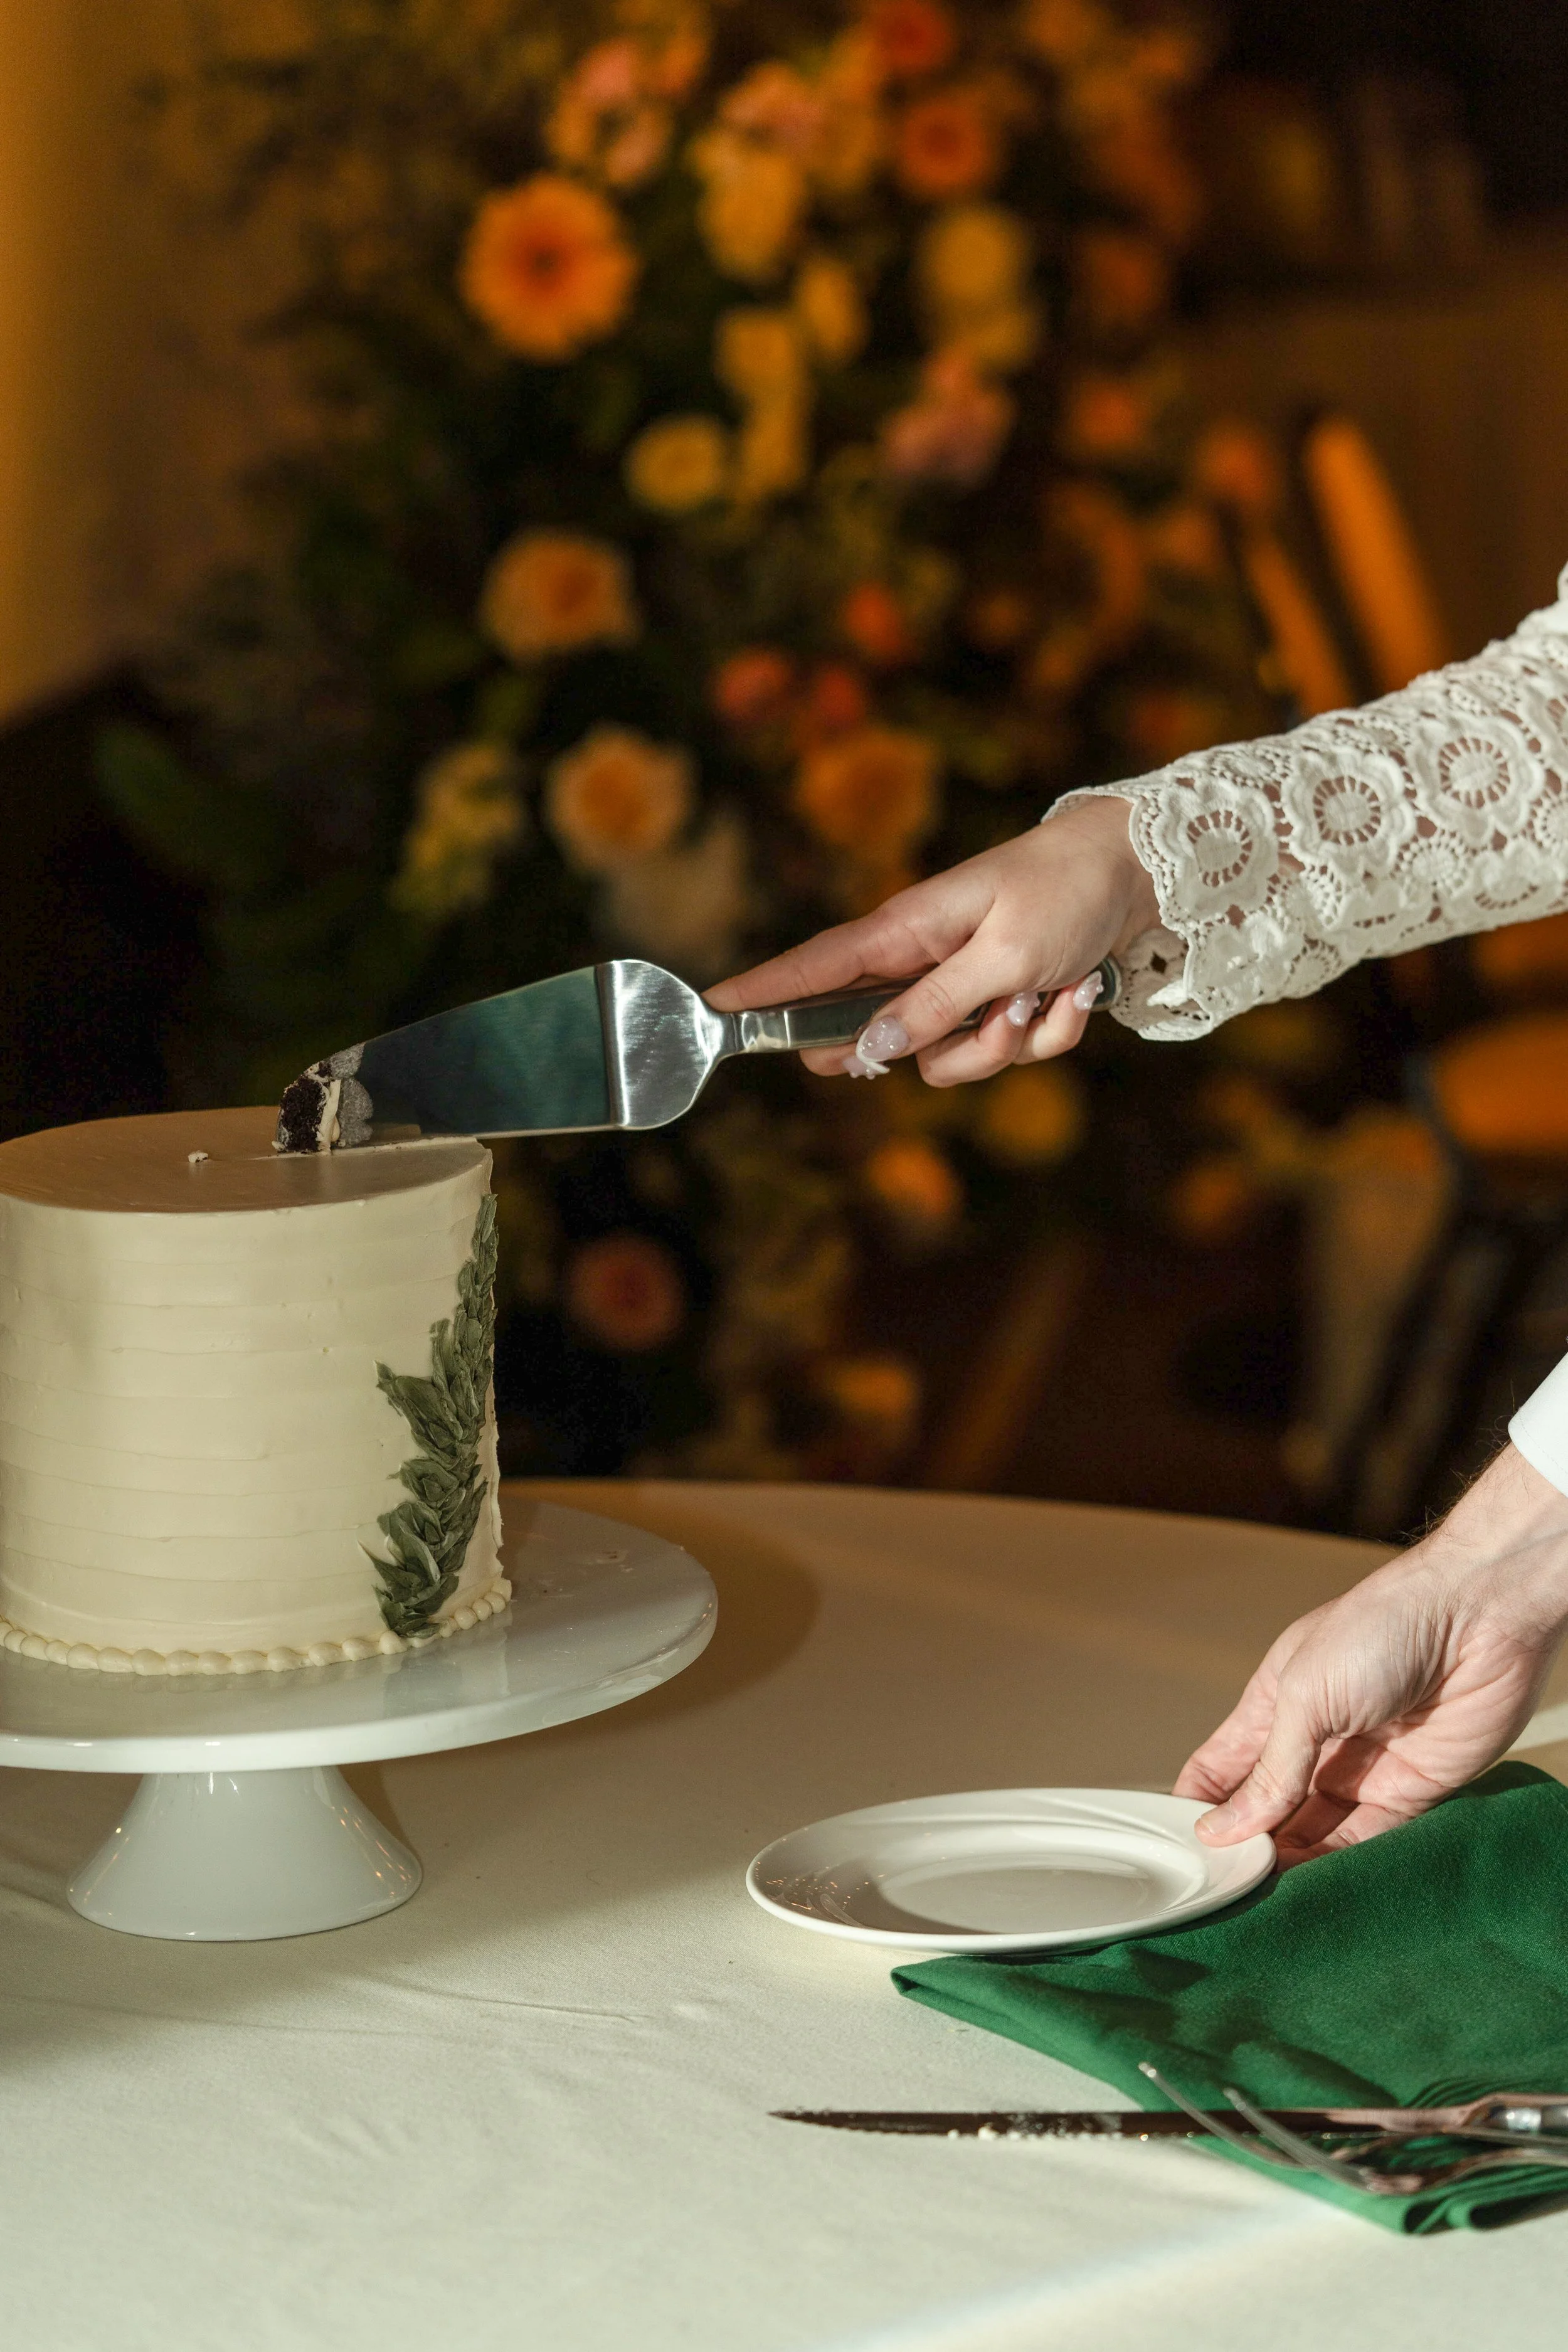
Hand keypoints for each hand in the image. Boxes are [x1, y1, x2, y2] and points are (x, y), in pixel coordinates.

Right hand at [705, 796, 1159, 1085]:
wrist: (1138, 876)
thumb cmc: (1063, 894)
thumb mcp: (1001, 956)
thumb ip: (934, 1007)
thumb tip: (868, 1050)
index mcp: (906, 932)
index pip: (815, 967)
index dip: (763, 991)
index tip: (714, 1010)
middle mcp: (924, 964)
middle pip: (881, 1037)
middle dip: (938, 1045)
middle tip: (982, 1010)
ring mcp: (962, 992)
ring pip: (950, 1063)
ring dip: (1009, 1042)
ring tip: (1048, 992)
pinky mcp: (1003, 1008)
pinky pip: (1009, 1055)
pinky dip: (1051, 1030)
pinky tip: (1077, 991)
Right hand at [1175, 1445, 1567, 1866]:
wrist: (1479, 1619)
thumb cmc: (1384, 1626)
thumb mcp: (1303, 1695)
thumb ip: (1269, 1769)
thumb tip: (1223, 1826)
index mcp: (1277, 1701)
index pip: (1225, 1764)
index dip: (1200, 1803)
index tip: (1179, 1846)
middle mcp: (1317, 1740)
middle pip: (1269, 1806)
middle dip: (1242, 1842)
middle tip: (1217, 1883)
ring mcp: (1363, 1769)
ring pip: (1313, 1832)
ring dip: (1285, 1861)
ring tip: (1254, 1894)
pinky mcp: (1412, 1794)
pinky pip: (1366, 1841)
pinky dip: (1335, 1866)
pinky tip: (1305, 1887)